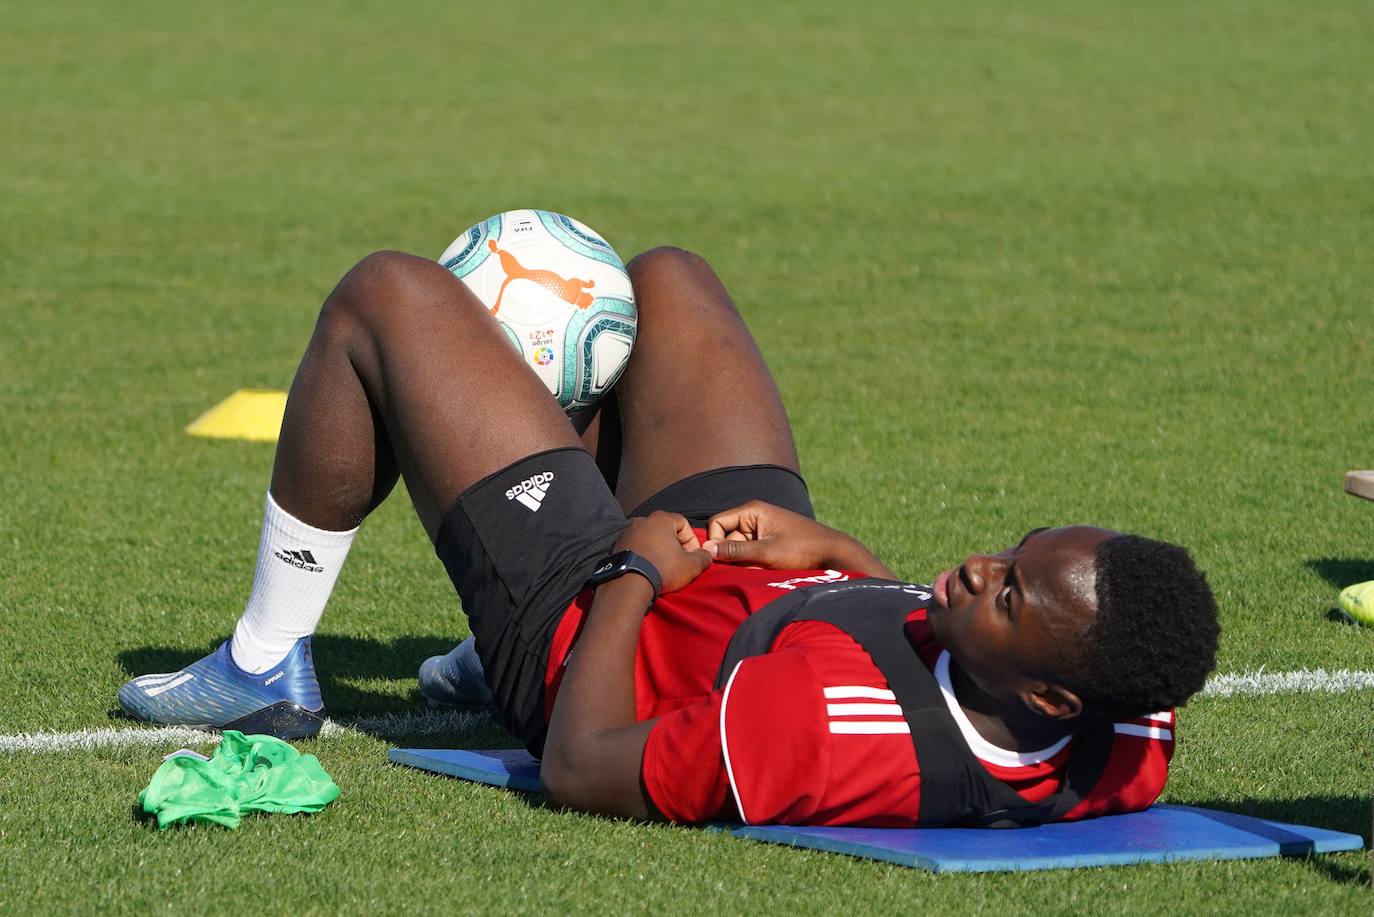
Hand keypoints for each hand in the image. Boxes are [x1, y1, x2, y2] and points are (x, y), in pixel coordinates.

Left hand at [613, 511, 711, 593]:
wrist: (628, 585)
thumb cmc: (663, 569)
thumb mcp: (692, 565)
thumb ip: (704, 557)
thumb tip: (706, 555)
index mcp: (661, 519)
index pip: (683, 523)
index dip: (691, 540)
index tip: (693, 556)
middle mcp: (642, 520)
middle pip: (665, 530)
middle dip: (674, 545)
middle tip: (678, 562)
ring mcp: (626, 532)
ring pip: (648, 538)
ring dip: (657, 550)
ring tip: (661, 567)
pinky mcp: (615, 546)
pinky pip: (635, 547)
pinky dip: (642, 555)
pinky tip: (646, 569)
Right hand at [705, 501, 847, 569]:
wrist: (833, 554)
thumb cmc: (802, 548)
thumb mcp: (766, 552)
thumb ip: (736, 551)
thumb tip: (707, 550)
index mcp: (752, 510)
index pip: (717, 522)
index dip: (715, 541)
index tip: (721, 560)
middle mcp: (754, 517)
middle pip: (726, 537)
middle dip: (732, 555)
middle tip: (747, 567)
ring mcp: (761, 530)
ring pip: (737, 549)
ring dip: (743, 562)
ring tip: (760, 568)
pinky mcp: (767, 543)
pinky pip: (749, 554)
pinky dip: (752, 564)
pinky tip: (765, 569)